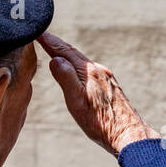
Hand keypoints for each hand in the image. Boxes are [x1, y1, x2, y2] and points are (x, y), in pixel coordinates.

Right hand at [37, 32, 156, 155]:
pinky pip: (89, 70)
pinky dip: (77, 65)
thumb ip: (65, 78)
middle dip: (57, 45)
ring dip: (68, 55)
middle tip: (43, 36)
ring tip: (56, 51)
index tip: (38, 32)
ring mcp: (106, 78)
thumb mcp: (77, 102)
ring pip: (82, 62)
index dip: (50, 41)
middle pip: (74, 53)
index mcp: (88, 72)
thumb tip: (54, 59)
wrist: (128, 134)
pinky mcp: (110, 86)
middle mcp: (99, 71)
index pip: (64, 51)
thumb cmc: (101, 122)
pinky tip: (76, 71)